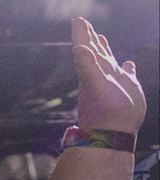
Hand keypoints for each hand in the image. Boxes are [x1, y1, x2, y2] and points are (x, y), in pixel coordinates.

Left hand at [71, 17, 145, 134]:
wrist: (113, 132)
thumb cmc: (104, 111)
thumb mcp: (94, 85)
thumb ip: (86, 66)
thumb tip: (78, 48)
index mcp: (92, 70)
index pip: (85, 47)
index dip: (82, 34)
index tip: (77, 20)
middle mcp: (102, 73)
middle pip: (94, 50)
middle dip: (90, 36)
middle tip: (83, 23)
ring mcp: (115, 81)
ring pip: (108, 60)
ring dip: (105, 49)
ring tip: (101, 38)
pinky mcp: (127, 89)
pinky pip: (127, 74)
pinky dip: (128, 68)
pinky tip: (129, 64)